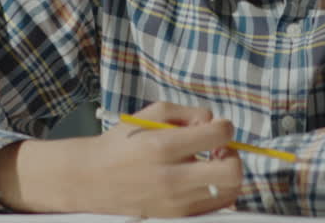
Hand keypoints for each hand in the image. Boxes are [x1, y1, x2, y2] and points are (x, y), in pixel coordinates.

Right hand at [0, 101, 242, 215]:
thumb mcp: (149, 115)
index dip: (226, 127)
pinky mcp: (174, 217)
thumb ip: (186, 112)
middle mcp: (171, 177)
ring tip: (209, 166)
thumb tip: (213, 122)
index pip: (218, 134)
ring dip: (226, 176)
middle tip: (219, 151)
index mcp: (163, 145)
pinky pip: (213, 208)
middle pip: (232, 172)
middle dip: (233, 156)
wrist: (92, 179)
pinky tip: (200, 182)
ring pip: (228, 193)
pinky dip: (215, 193)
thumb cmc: (121, 143)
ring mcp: (174, 203)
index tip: (219, 128)